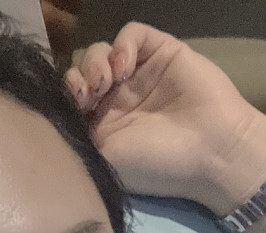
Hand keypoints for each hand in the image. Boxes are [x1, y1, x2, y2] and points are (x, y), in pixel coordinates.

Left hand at [65, 23, 265, 213]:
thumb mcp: (105, 161)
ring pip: (100, 52)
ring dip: (95, 62)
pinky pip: (131, 34)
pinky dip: (122, 45)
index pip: (70, 100)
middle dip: (78, 79)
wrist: (210, 151)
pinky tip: (125, 67)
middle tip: (89, 95)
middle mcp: (118, 100)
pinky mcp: (161, 52)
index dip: (65, 97)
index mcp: (103, 127)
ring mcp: (139, 75)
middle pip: (81, 72)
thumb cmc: (157, 164)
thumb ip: (78, 137)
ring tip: (108, 82)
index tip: (75, 109)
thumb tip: (55, 121)